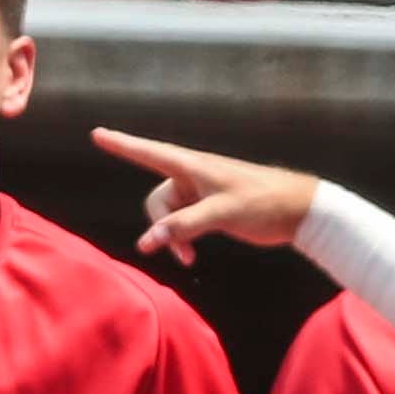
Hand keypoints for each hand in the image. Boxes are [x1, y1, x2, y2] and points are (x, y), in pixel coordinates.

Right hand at [90, 128, 316, 266]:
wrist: (297, 211)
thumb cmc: (262, 202)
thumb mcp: (221, 213)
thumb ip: (183, 227)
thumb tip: (148, 242)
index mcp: (192, 166)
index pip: (148, 152)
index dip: (122, 145)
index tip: (97, 134)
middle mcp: (192, 176)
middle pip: (156, 200)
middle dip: (160, 227)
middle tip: (181, 254)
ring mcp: (199, 193)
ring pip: (168, 216)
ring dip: (173, 239)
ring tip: (190, 259)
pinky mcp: (208, 208)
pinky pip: (182, 224)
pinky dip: (182, 240)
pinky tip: (193, 255)